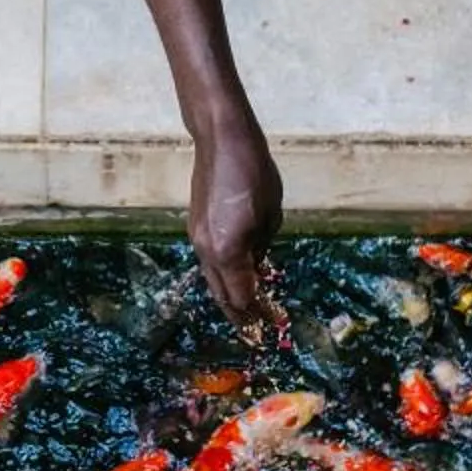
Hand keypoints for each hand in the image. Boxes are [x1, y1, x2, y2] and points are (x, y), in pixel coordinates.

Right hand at [190, 120, 283, 329]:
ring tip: (250, 309)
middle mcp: (207, 251)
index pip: (244, 297)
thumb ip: (263, 248)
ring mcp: (197, 240)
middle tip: (259, 329)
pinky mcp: (195, 228)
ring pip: (214, 281)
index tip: (275, 325)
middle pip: (223, 296)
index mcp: (228, 251)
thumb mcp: (271, 215)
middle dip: (242, 316)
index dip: (260, 315)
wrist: (220, 140)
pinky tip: (240, 276)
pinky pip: (211, 264)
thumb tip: (259, 266)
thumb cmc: (254, 173)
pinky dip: (225, 277)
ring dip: (231, 297)